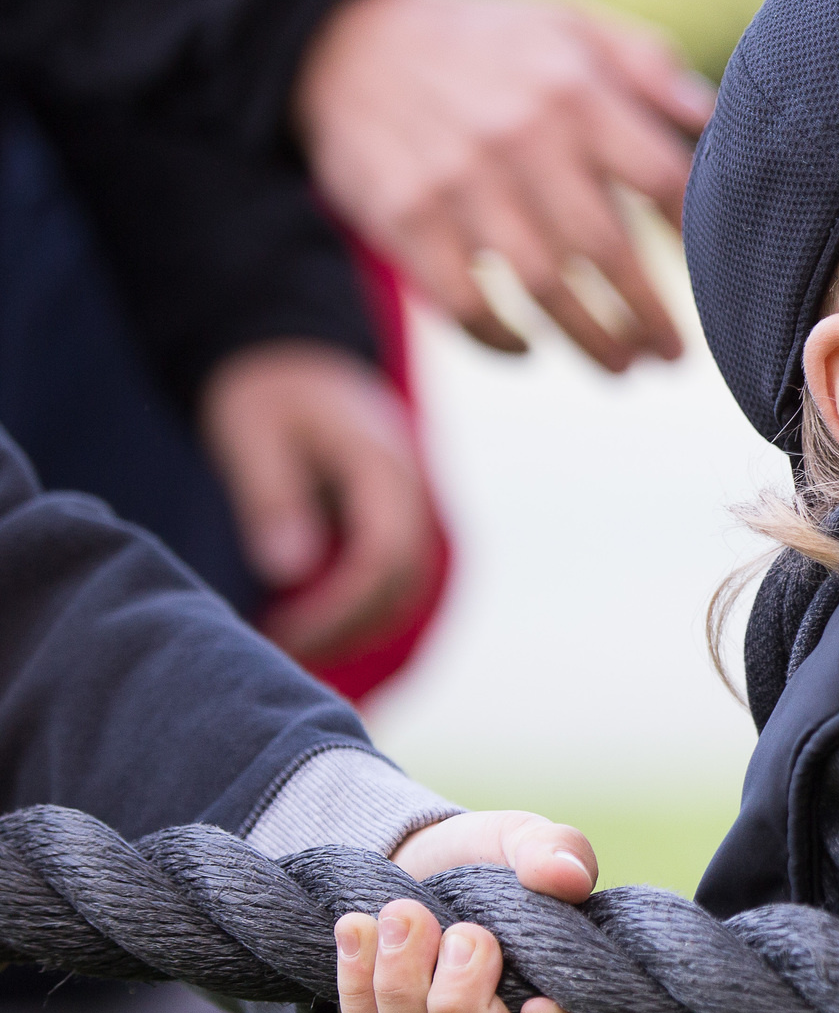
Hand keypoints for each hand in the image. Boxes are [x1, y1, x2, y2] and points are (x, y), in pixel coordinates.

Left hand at [198, 340, 433, 662]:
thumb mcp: (253, 433)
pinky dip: (363, 606)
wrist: (294, 357)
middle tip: (282, 656)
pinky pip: (395, 574)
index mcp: (382, 464)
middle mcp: (410, 489)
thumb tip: (290, 570)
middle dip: (348, 628)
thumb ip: (273, 496)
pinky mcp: (394, 516)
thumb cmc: (266, 394)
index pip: (384, 556)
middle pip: (404, 582)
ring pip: (407, 585)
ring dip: (359, 625)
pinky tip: (315, 623)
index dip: (339, 608)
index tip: (282, 637)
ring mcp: (409, 503)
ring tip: (297, 650)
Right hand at [292, 0, 713, 371]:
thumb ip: (646, 66)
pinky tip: (529, 351)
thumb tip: (714, 117)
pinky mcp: (407, 219)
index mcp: (573, 89)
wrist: (343, 40)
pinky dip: (500, 339)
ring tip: (623, 368)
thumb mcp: (568, 22)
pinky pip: (464, 302)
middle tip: (674, 357)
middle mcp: (520, 137)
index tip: (714, 273)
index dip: (696, 234)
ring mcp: (460, 182)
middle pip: (607, 248)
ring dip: (591, 341)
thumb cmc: (483, 40)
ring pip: (542, 287)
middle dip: (649, 314)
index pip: (661, 176)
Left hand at [333, 810, 633, 1012]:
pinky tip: (359, 930)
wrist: (424, 868)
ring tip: (402, 914)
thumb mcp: (526, 840)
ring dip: (404, 985)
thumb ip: (556, 850)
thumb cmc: (493, 863)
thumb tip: (568, 878)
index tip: (537, 1005)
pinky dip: (360, 987)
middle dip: (464, 1004)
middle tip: (462, 933)